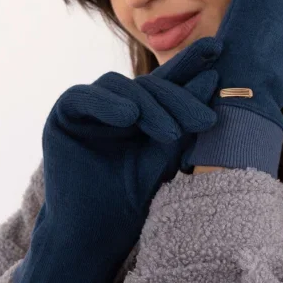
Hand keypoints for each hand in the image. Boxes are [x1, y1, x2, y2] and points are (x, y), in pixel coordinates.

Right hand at [12, 37, 222, 282]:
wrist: (99, 234)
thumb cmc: (134, 196)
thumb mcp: (169, 152)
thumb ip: (185, 116)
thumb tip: (213, 77)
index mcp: (144, 110)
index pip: (168, 81)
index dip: (191, 62)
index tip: (218, 47)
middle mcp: (117, 103)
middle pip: (150, 86)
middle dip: (179, 99)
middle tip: (205, 120)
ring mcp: (90, 106)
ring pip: (122, 87)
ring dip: (149, 107)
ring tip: (170, 134)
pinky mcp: (64, 114)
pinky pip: (83, 96)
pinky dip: (106, 103)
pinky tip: (128, 117)